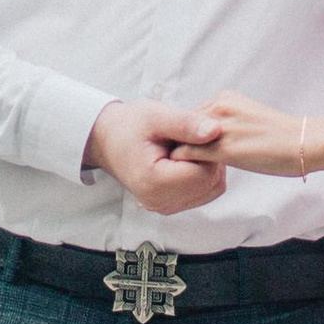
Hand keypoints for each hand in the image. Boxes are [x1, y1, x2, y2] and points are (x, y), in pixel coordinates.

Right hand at [85, 98, 226, 213]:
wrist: (107, 139)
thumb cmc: (128, 126)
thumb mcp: (156, 116)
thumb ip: (186, 124)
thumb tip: (216, 131)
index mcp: (154, 183)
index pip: (206, 173)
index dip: (208, 150)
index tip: (192, 133)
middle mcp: (159, 202)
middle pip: (211, 183)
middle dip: (210, 158)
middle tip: (191, 137)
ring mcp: (165, 207)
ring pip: (212, 189)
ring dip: (208, 165)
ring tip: (187, 146)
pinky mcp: (170, 204)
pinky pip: (203, 192)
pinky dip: (202, 173)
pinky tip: (187, 158)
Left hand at [181, 92, 308, 177]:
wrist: (305, 143)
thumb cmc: (281, 137)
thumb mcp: (248, 117)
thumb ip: (227, 122)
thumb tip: (210, 137)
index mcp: (226, 98)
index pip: (190, 116)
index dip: (185, 135)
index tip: (183, 149)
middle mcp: (219, 106)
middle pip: (182, 126)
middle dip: (179, 143)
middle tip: (176, 163)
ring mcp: (220, 126)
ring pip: (181, 139)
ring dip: (179, 154)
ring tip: (178, 171)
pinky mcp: (224, 148)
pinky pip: (187, 154)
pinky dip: (182, 165)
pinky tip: (188, 175)